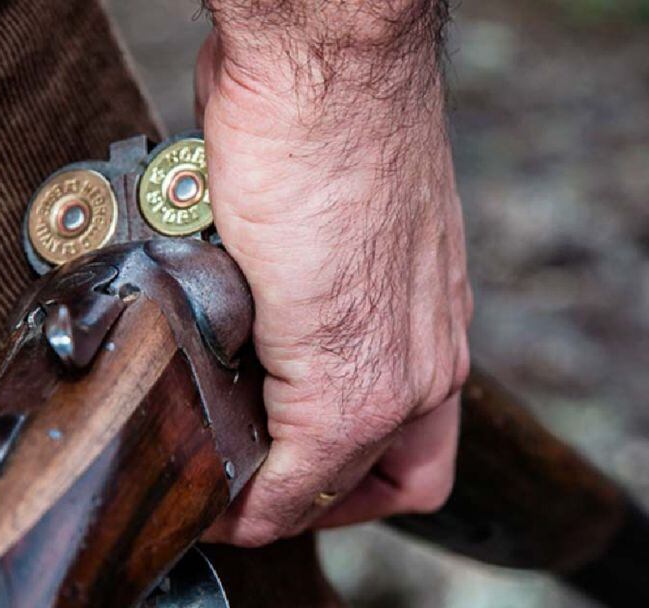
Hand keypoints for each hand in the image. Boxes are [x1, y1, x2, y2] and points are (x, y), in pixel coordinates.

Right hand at [196, 1, 471, 545]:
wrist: (332, 74)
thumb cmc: (324, 124)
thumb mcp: (328, 221)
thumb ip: (304, 276)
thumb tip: (257, 295)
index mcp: (426, 317)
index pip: (412, 433)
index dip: (352, 470)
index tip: (291, 468)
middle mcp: (427, 353)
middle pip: (399, 475)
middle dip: (329, 498)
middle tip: (269, 489)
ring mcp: (398, 372)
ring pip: (352, 484)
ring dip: (288, 501)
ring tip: (234, 488)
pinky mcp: (349, 383)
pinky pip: (299, 482)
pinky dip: (256, 503)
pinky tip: (220, 490)